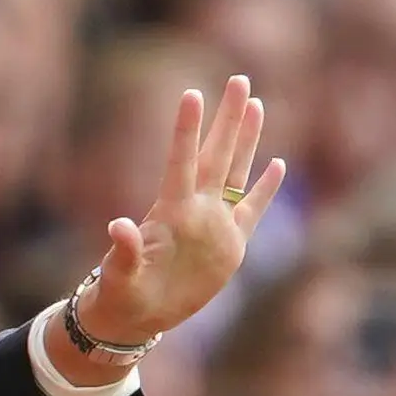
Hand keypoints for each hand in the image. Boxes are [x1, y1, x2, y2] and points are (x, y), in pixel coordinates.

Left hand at [71, 75, 285, 354]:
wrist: (138, 317)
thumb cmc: (122, 293)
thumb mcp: (120, 274)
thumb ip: (124, 250)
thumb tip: (117, 227)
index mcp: (171, 212)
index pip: (182, 162)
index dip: (187, 131)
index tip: (192, 93)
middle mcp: (197, 210)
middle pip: (217, 154)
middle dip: (228, 118)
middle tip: (239, 78)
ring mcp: (216, 224)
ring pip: (236, 171)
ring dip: (246, 139)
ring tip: (255, 104)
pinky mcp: (231, 245)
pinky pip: (252, 209)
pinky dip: (266, 188)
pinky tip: (278, 163)